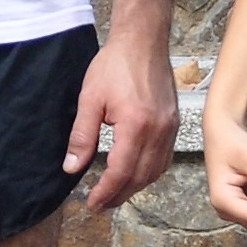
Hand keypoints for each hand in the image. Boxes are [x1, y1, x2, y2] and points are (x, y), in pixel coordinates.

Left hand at [62, 33, 180, 212]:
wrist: (143, 42)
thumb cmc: (115, 65)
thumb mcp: (89, 100)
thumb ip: (82, 137)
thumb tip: (72, 168)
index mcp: (136, 126)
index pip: (121, 172)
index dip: (105, 192)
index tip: (91, 203)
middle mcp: (158, 131)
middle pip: (140, 177)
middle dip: (119, 195)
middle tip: (100, 205)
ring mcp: (170, 128)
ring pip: (155, 171)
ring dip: (134, 187)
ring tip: (115, 194)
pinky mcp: (174, 123)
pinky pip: (164, 159)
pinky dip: (149, 172)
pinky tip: (135, 174)